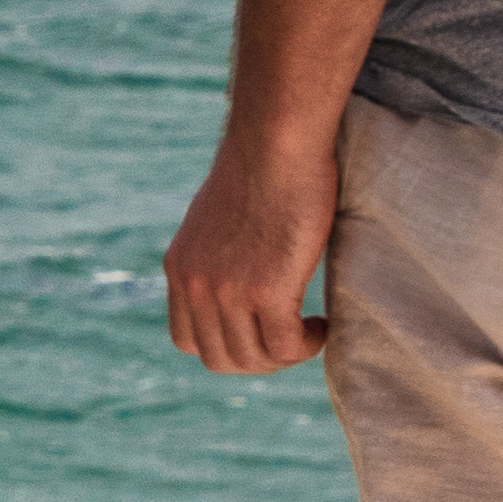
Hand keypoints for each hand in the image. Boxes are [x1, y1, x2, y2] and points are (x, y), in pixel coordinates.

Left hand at [165, 126, 340, 374]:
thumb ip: (219, 254)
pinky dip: (307, 346)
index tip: (259, 332)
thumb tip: (241, 273)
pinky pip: (286, 347)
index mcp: (180, 268)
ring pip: (253, 359)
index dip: (225, 346)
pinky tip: (323, 326)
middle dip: (258, 360)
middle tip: (292, 339)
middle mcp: (195, 285)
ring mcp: (227, 291)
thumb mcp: (219, 217)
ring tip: (310, 332)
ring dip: (286, 357)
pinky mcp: (266, 291)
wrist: (276, 141)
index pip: (186, 339)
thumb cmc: (263, 167)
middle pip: (218, 358)